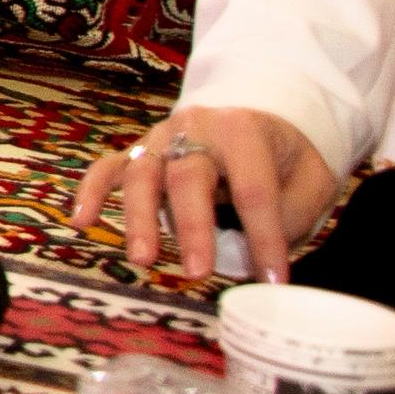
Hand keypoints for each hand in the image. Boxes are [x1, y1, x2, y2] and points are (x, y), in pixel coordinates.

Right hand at [69, 102, 345, 282]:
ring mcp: (159, 138)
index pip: (254, 190)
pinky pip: (107, 169)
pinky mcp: (137, 151)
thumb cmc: (285, 154)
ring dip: (139, 218)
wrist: (258, 113)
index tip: (273, 280)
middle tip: (198, 272)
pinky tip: (82, 222)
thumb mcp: (312, 177)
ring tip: (142, 259)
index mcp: (243, 131)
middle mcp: (194, 129)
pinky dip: (92, 193)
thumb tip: (257, 249)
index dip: (265, 237)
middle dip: (192, 228)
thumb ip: (291, 210)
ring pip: (141, 175)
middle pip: (188, 178)